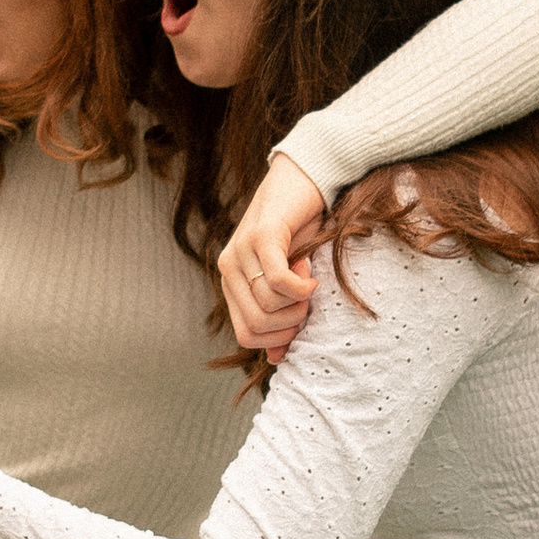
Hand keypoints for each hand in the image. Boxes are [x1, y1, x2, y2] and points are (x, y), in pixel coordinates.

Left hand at [217, 151, 325, 362]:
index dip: (278, 337)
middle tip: (306, 300)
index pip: (246, 336)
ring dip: (298, 302)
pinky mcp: (260, 236)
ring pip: (267, 306)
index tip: (299, 317)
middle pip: (256, 326)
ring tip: (307, 279)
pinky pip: (277, 281)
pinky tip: (309, 272)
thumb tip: (276, 357)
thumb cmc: (300, 232)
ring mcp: (240, 251)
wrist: (304, 180)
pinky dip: (301, 286)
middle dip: (290, 323)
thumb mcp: (291, 280)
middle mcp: (229, 267)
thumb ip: (281, 316)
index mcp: (232, 281)